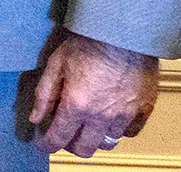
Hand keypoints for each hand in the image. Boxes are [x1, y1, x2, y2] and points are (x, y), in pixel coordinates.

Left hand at [30, 31, 157, 157]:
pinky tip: (111, 118)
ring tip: (88, 125)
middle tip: (65, 134)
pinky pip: (131, 132)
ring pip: (109, 142)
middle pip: (85, 148)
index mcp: (77, 105)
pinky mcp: (144, 109)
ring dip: (95, 137)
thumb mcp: (56, 65)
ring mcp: (126, 115)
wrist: (123, 32)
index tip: (44, 143)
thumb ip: (44, 95)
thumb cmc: (87, 44)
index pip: (59, 138)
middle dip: (71, 146)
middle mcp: (102, 116)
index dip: (47, 144)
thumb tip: (35, 118)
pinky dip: (120, 130)